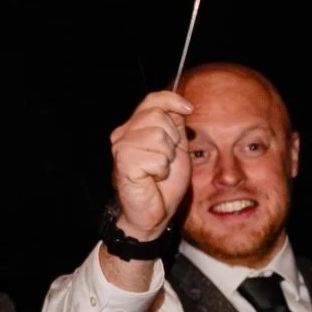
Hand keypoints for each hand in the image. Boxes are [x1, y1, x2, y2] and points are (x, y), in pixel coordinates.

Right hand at [109, 90, 194, 241]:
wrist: (154, 212)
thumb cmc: (163, 183)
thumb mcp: (176, 149)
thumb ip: (175, 127)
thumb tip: (182, 105)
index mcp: (135, 127)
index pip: (153, 99)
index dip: (172, 100)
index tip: (189, 109)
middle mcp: (123, 133)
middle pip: (158, 117)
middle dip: (172, 140)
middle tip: (166, 160)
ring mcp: (121, 147)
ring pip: (159, 137)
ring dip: (167, 158)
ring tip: (159, 170)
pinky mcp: (124, 162)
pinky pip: (157, 158)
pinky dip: (161, 171)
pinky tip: (153, 178)